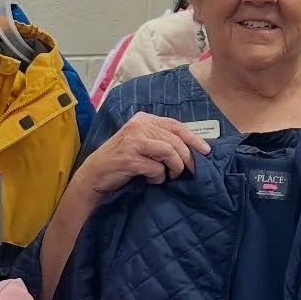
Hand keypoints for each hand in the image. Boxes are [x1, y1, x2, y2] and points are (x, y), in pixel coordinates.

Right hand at [80, 115, 211, 197]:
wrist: (94, 174)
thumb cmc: (121, 160)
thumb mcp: (141, 142)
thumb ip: (160, 140)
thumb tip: (191, 149)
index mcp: (143, 119)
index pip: (175, 125)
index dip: (193, 138)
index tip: (206, 151)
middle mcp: (138, 126)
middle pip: (175, 140)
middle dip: (187, 158)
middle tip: (190, 171)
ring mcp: (133, 141)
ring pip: (169, 152)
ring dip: (174, 168)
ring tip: (171, 176)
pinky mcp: (129, 158)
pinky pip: (156, 168)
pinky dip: (158, 177)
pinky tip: (151, 180)